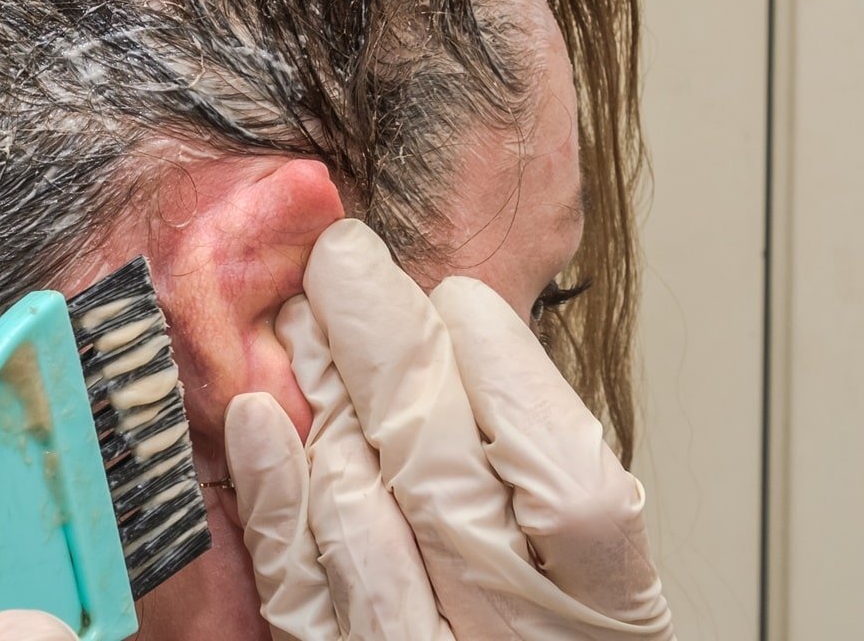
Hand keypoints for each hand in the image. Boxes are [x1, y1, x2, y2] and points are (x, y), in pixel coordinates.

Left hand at [225, 219, 673, 638]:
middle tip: (343, 260)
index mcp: (609, 618)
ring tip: (296, 321)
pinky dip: (272, 500)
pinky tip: (254, 424)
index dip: (514, 380)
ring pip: (370, 525)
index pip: (576, 487)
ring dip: (323, 405)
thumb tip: (455, 338)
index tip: (458, 297)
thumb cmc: (530, 639)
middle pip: (452, 482)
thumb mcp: (572, 576)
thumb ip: (528, 480)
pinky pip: (297, 592)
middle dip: (387, 351)